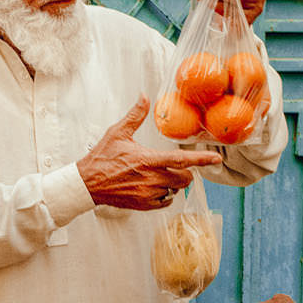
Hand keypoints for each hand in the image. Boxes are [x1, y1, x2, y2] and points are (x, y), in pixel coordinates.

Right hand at [77, 99, 222, 209]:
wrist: (87, 184)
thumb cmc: (101, 158)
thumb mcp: (117, 133)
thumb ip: (135, 116)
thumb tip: (144, 97)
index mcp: (147, 160)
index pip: (180, 160)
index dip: (201, 159)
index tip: (216, 158)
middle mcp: (150, 179)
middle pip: (184, 179)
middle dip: (184, 172)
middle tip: (173, 166)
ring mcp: (148, 194)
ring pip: (175, 191)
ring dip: (172, 184)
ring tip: (156, 176)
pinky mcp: (144, 205)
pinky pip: (166, 201)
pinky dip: (164, 195)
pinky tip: (152, 187)